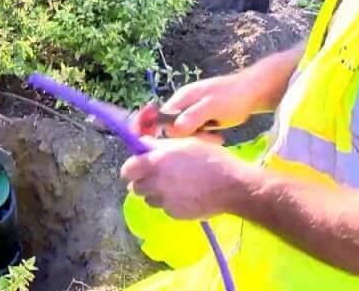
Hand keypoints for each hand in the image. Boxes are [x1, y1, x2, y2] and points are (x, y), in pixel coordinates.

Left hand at [119, 137, 259, 219]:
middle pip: (136, 187)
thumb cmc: (210, 158)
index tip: (140, 166)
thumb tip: (143, 145)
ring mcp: (164, 201)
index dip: (132, 168)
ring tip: (174, 186)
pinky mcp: (174, 214)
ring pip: (149, 199)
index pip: (127, 170)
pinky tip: (185, 195)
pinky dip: (170, 203)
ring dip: (156, 193)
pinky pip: (165, 208)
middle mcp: (155, 183)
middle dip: (143, 181)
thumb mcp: (185, 143)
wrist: (231, 186)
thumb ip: (159, 145)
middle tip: (158, 176)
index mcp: (154, 162)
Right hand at [148, 74, 259, 137]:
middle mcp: (182, 106)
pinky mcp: (201, 121)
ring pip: (184, 134)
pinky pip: (195, 134)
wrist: (254, 91)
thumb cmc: (233, 95)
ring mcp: (192, 114)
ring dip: (198, 139)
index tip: (164, 140)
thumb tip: (173, 129)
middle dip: (186, 137)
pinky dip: (205, 138)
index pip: (158, 117)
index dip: (157, 129)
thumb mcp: (213, 105)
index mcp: (180, 98)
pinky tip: (218, 137)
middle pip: (171, 129)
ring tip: (216, 138)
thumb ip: (193, 116)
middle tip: (207, 137)